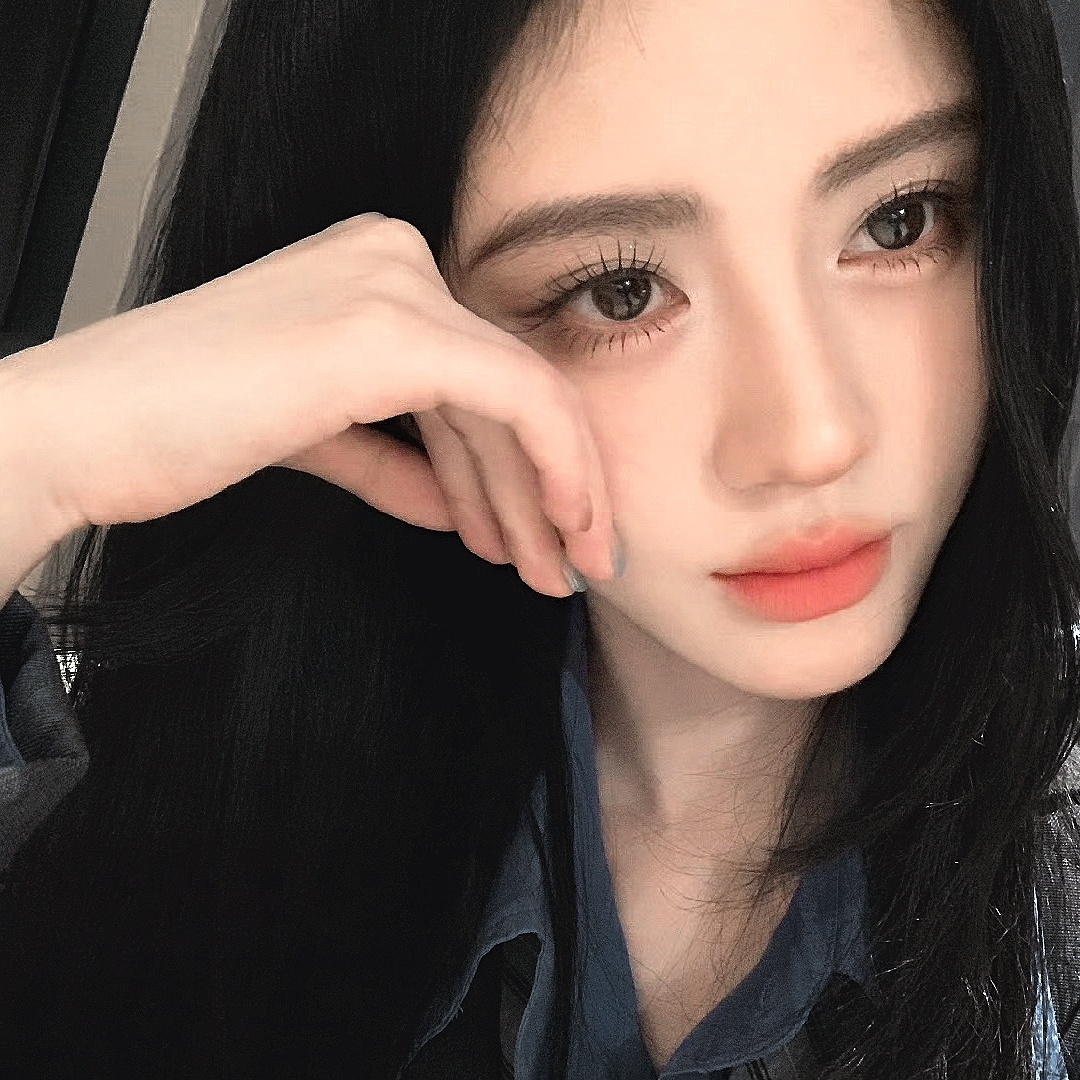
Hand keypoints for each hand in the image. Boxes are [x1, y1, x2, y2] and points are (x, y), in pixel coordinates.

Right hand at [0, 213, 617, 597]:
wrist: (84, 429)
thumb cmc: (178, 427)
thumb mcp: (317, 434)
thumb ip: (394, 458)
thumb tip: (460, 504)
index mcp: (377, 266)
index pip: (478, 369)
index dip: (525, 458)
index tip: (547, 529)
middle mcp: (396, 257)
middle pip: (504, 388)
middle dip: (545, 489)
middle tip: (570, 564)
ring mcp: (395, 284)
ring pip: (520, 401)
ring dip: (543, 499)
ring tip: (553, 570)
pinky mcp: (393, 330)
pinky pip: (515, 400)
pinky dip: (543, 471)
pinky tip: (533, 532)